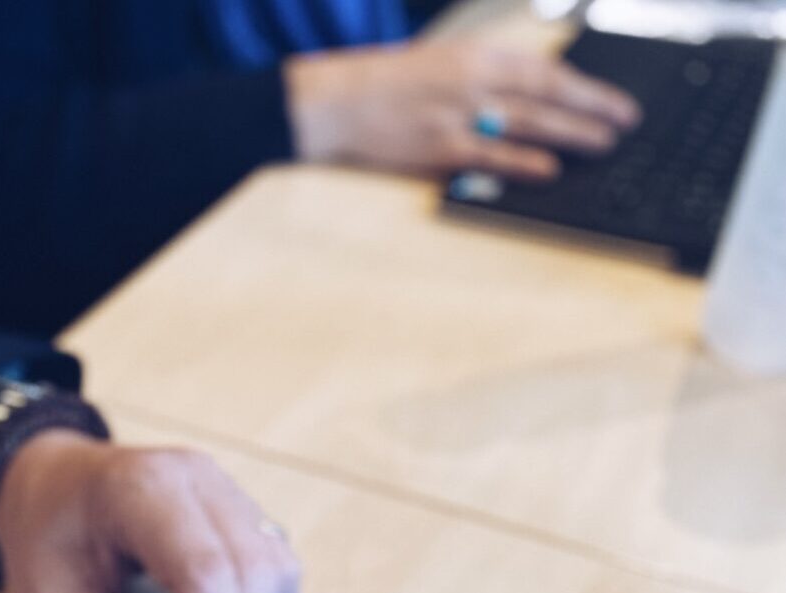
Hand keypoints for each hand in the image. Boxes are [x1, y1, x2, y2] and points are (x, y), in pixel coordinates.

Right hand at [285, 40, 640, 181]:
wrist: (338, 103)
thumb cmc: (385, 88)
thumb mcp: (441, 67)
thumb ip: (482, 80)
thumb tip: (524, 100)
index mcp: (476, 55)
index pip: (543, 69)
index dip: (583, 85)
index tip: (611, 98)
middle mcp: (473, 80)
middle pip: (547, 93)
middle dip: (592, 106)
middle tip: (625, 121)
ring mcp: (457, 116)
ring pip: (529, 122)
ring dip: (572, 132)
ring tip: (603, 143)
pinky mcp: (438, 149)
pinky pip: (490, 156)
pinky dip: (523, 161)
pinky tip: (551, 167)